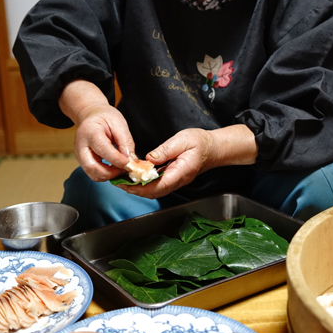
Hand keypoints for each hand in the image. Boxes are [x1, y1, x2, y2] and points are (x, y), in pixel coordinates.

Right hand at [59, 80, 133, 181]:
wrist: (91, 115)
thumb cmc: (105, 117)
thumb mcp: (119, 124)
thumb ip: (125, 142)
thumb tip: (131, 161)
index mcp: (90, 131)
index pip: (102, 149)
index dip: (116, 159)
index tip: (129, 164)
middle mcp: (81, 145)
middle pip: (92, 167)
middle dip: (111, 173)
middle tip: (125, 169)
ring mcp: (79, 155)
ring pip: (92, 174)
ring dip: (109, 176)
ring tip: (121, 169)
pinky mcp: (82, 161)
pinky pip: (93, 173)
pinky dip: (105, 175)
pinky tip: (115, 169)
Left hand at [119, 125, 256, 198]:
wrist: (213, 148)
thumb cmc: (200, 143)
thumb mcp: (182, 140)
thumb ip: (166, 150)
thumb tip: (150, 158)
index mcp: (180, 172)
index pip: (159, 186)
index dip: (141, 188)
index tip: (127, 184)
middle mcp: (178, 180)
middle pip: (154, 192)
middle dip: (135, 190)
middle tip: (118, 183)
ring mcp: (176, 181)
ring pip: (155, 191)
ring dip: (139, 188)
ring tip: (123, 181)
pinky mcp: (173, 178)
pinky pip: (158, 185)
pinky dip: (145, 184)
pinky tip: (136, 177)